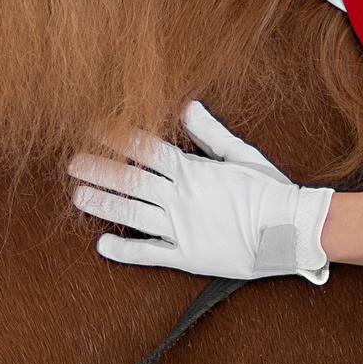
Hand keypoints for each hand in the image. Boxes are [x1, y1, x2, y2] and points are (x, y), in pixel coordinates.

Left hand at [68, 101, 333, 282]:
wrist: (291, 231)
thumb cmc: (270, 191)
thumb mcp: (243, 155)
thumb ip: (210, 133)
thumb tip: (186, 106)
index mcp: (194, 173)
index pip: (147, 151)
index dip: (118, 138)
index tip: (94, 129)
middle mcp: (182, 200)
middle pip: (132, 181)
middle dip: (100, 169)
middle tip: (71, 162)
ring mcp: (182, 229)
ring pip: (134, 215)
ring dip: (104, 204)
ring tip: (77, 196)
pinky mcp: (187, 257)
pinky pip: (149, 254)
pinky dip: (124, 251)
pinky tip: (102, 245)